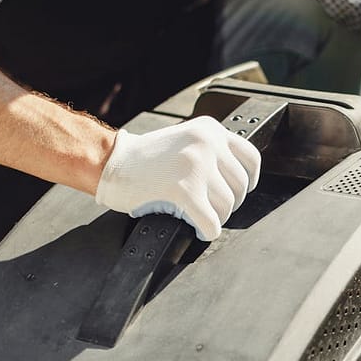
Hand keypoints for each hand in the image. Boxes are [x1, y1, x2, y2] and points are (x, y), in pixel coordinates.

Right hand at [95, 116, 260, 240]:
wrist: (109, 162)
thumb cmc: (143, 158)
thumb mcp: (185, 141)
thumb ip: (211, 152)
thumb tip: (237, 180)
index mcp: (210, 130)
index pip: (251, 157)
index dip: (248, 181)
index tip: (238, 191)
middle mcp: (207, 144)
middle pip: (239, 186)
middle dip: (228, 203)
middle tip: (209, 207)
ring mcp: (196, 166)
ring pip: (227, 206)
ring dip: (215, 217)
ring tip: (199, 216)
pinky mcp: (185, 190)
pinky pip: (211, 222)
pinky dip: (207, 231)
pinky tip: (198, 229)